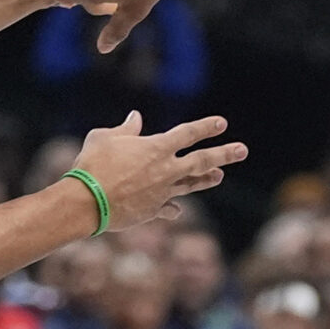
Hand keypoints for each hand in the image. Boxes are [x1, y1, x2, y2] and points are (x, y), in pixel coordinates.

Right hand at [72, 111, 244, 229]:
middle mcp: (166, 170)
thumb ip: (125, 129)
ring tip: (219, 176)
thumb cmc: (93, 164)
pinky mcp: (153, 210)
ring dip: (206, 179)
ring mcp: (162, 192)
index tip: (221, 124)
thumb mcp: (104, 137)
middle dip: (224, 154)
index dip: (205, 127)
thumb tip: (136, 117)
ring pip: (191, 184)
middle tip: (243, 150)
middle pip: (202, 160)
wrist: (87, 202)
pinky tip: (177, 211)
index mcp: (156, 147)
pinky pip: (168, 209)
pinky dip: (172, 208)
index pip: (187, 133)